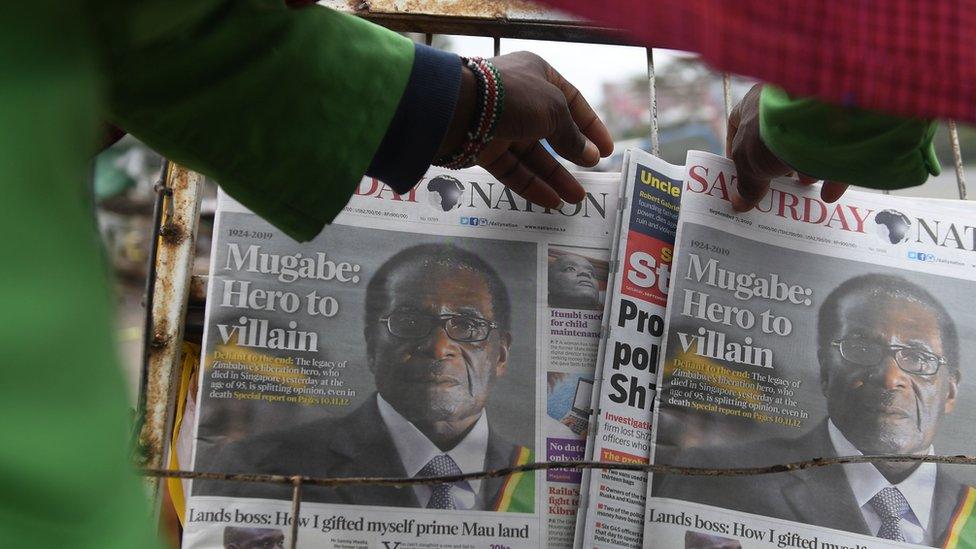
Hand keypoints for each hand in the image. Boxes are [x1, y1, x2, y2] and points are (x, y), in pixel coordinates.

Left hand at [438, 52, 613, 208]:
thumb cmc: (512, 97)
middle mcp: (520, 98)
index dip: (591, 125)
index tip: (607, 149)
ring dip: (555, 176)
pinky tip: (551, 202)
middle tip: (592, 173)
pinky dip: (531, 185)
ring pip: (533, 155)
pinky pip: (513, 170)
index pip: (572, 100)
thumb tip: (590, 155)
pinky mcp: (484, 149)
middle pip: (552, 131)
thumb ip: (572, 135)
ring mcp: (500, 125)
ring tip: (576, 198)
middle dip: (573, 154)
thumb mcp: (553, 110)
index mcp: (537, 75)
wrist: (458, 108)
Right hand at [727, 84, 847, 211]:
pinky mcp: (840, 122)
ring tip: (804, 187)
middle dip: (772, 163)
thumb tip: (740, 203)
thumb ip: (745, 183)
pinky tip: (828, 192)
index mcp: (754, 102)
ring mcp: (812, 109)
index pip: (737, 122)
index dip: (735, 148)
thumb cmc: (772, 130)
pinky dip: (831, 172)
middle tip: (772, 185)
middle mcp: (783, 100)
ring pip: (806, 141)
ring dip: (805, 167)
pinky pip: (835, 150)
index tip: (739, 173)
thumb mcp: (748, 161)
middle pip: (772, 136)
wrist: (821, 114)